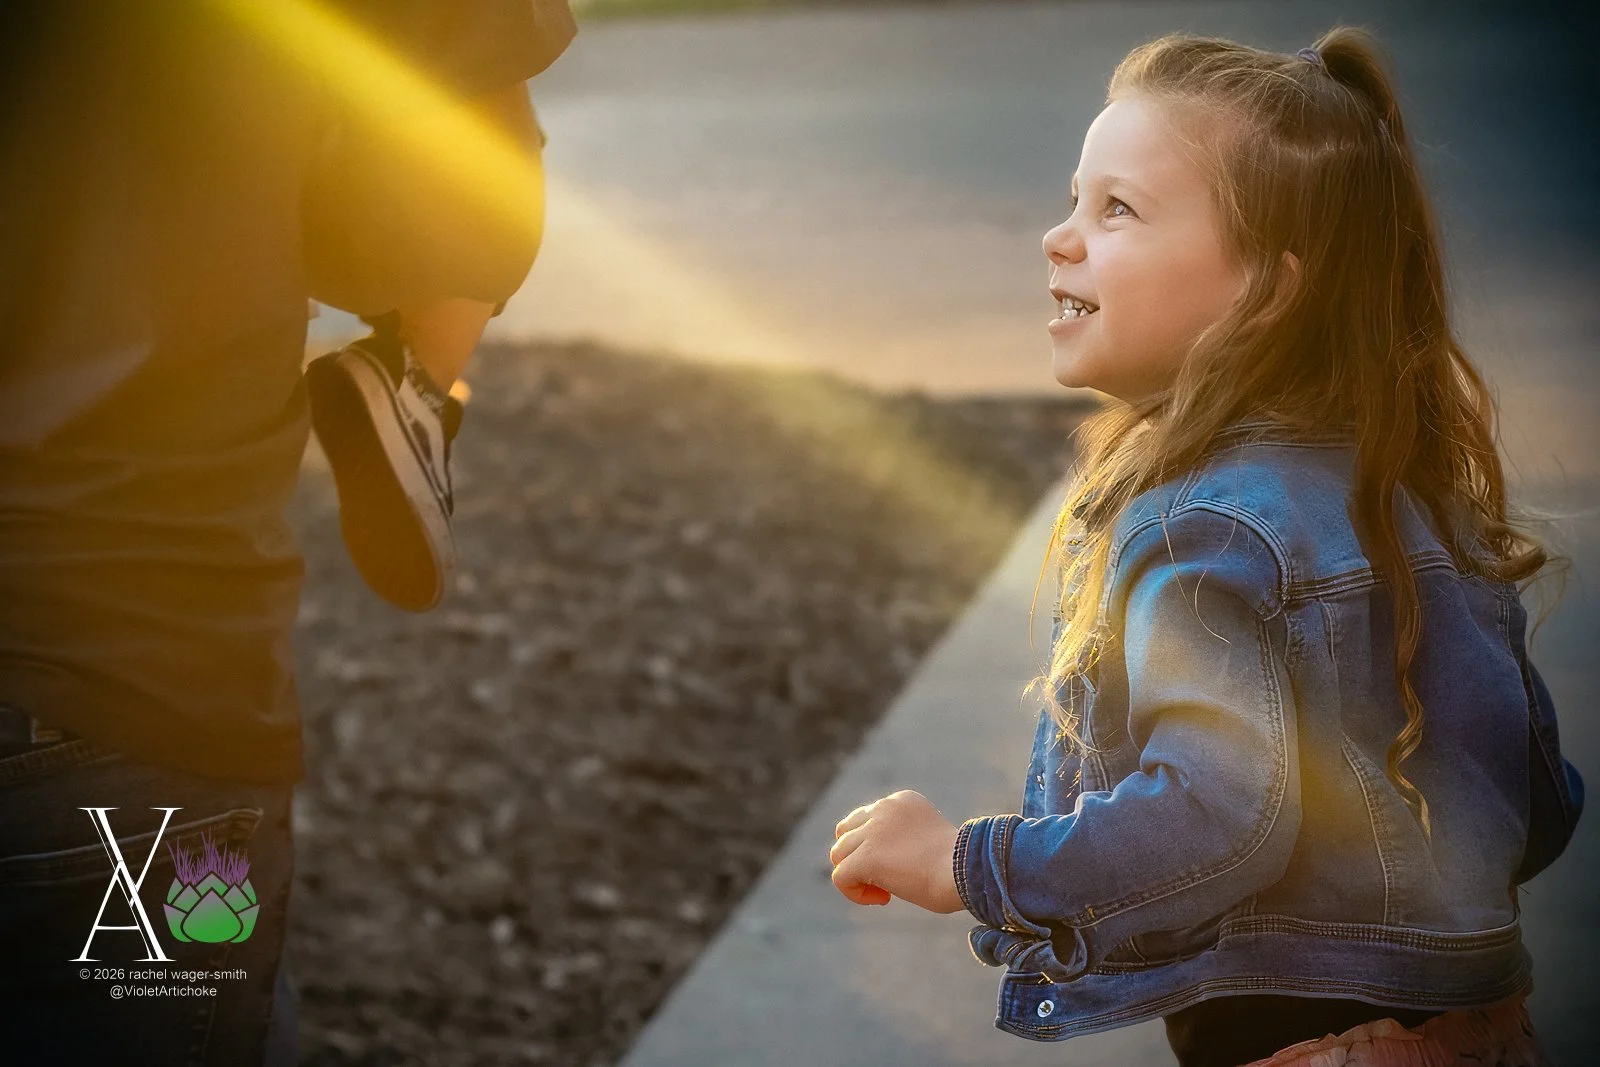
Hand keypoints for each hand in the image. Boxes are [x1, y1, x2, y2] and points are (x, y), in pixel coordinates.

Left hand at [829, 789, 965, 913]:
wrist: (968, 871)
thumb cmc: (960, 867)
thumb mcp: (928, 840)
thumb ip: (902, 840)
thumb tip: (880, 863)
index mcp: (901, 801)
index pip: (866, 819)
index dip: (874, 847)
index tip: (901, 867)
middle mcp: (884, 808)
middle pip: (845, 832)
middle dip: (856, 857)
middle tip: (883, 880)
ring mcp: (873, 831)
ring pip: (839, 855)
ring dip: (857, 877)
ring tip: (885, 893)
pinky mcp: (866, 857)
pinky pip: (840, 877)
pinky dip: (854, 893)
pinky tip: (881, 899)